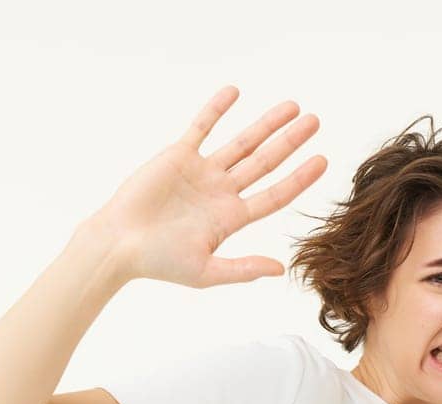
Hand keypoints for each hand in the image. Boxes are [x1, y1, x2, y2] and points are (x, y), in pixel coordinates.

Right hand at [90, 85, 326, 288]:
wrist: (118, 244)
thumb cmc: (159, 262)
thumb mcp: (206, 272)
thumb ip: (242, 269)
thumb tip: (280, 269)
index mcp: (231, 218)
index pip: (274, 194)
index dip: (299, 178)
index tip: (322, 160)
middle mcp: (222, 191)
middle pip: (265, 162)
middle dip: (290, 142)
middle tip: (315, 121)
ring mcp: (202, 172)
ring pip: (241, 142)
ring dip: (266, 124)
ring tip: (292, 107)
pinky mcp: (179, 156)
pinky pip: (202, 127)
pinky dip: (217, 110)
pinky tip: (235, 92)